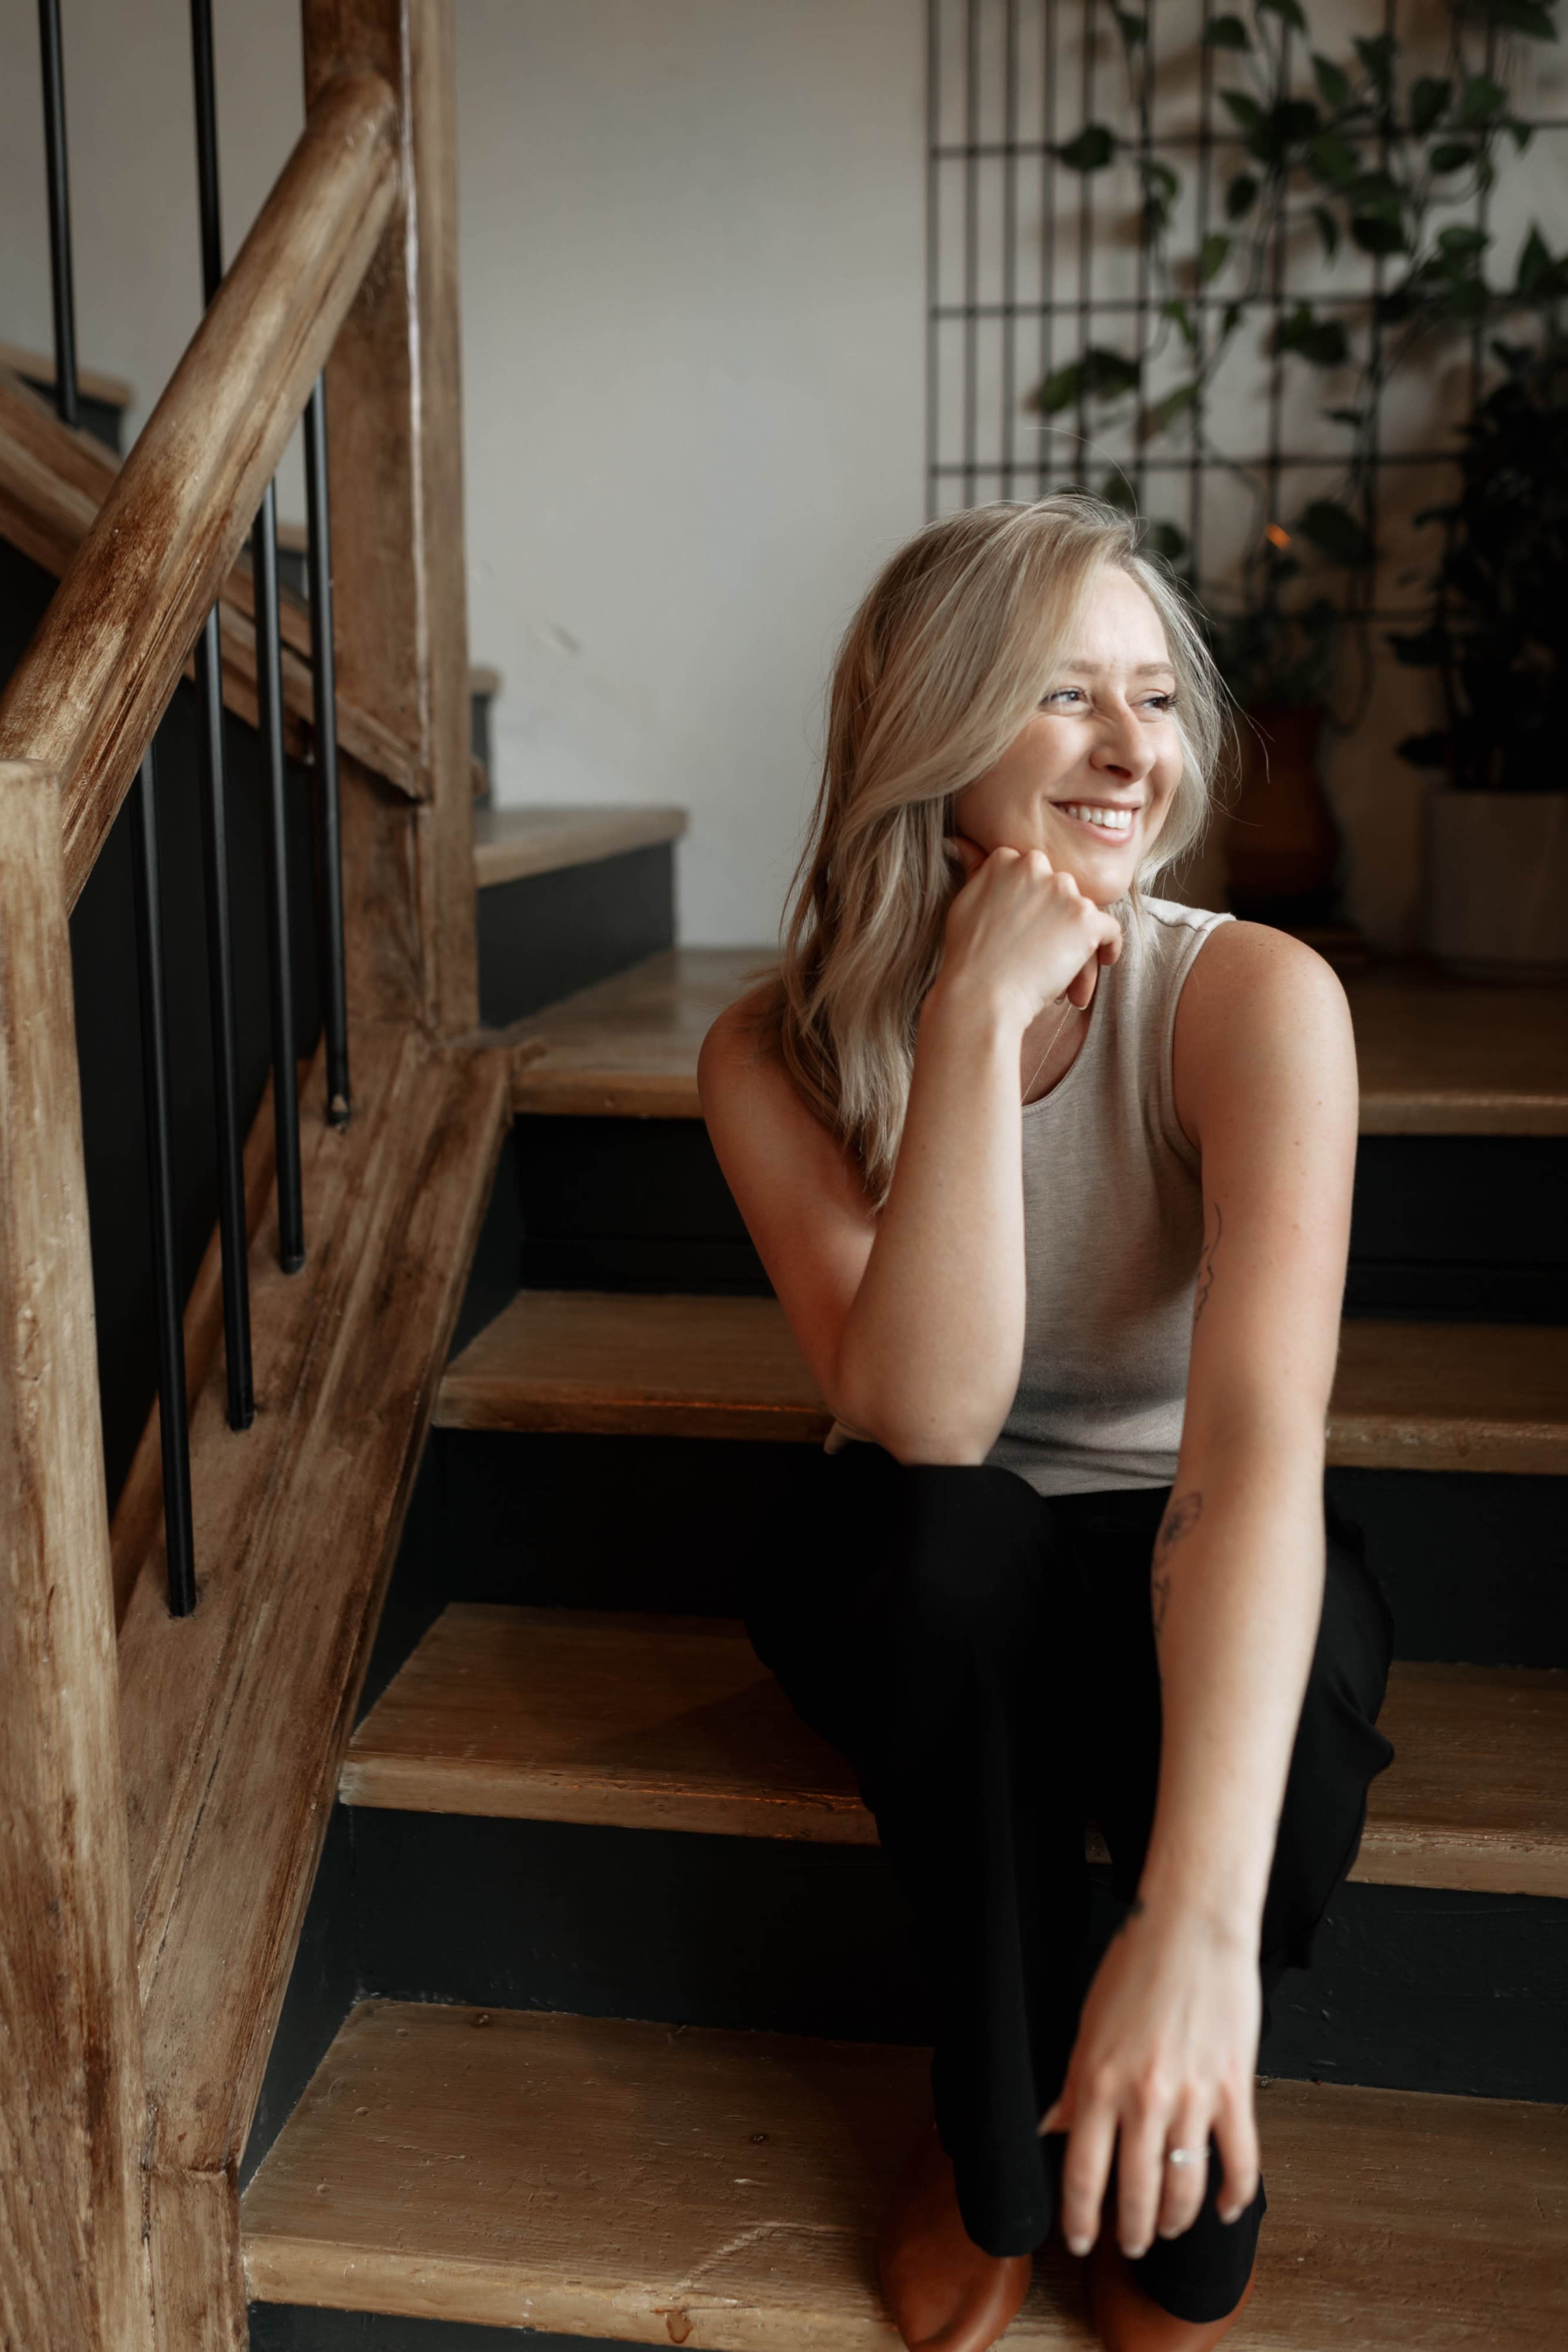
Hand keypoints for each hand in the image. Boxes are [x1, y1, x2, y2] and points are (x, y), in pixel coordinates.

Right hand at [941, 836, 1121, 1024]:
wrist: (981, 994)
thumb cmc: (968, 955)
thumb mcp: (964, 902)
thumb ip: (975, 870)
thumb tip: (959, 842)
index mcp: (1006, 857)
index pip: (1034, 873)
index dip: (1033, 903)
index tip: (1027, 926)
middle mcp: (1036, 865)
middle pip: (1060, 889)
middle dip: (1055, 917)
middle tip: (1042, 949)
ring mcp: (1063, 890)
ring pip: (1082, 910)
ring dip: (1076, 936)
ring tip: (1060, 967)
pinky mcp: (1086, 918)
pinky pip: (1110, 930)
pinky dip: (1108, 948)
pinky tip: (1102, 960)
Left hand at [1038, 1900, 1260, 2260]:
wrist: (1190, 1926)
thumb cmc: (1136, 1966)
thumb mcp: (1088, 2027)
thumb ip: (1072, 2087)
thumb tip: (1051, 2129)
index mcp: (1097, 2082)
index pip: (1082, 2173)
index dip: (1078, 2217)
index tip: (1076, 2239)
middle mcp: (1142, 2098)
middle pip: (1135, 2191)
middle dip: (1131, 2231)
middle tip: (1129, 2245)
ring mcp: (1191, 2098)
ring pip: (1184, 2186)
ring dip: (1174, 2219)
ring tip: (1167, 2229)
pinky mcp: (1232, 2089)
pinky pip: (1238, 2160)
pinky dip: (1232, 2195)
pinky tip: (1221, 2210)